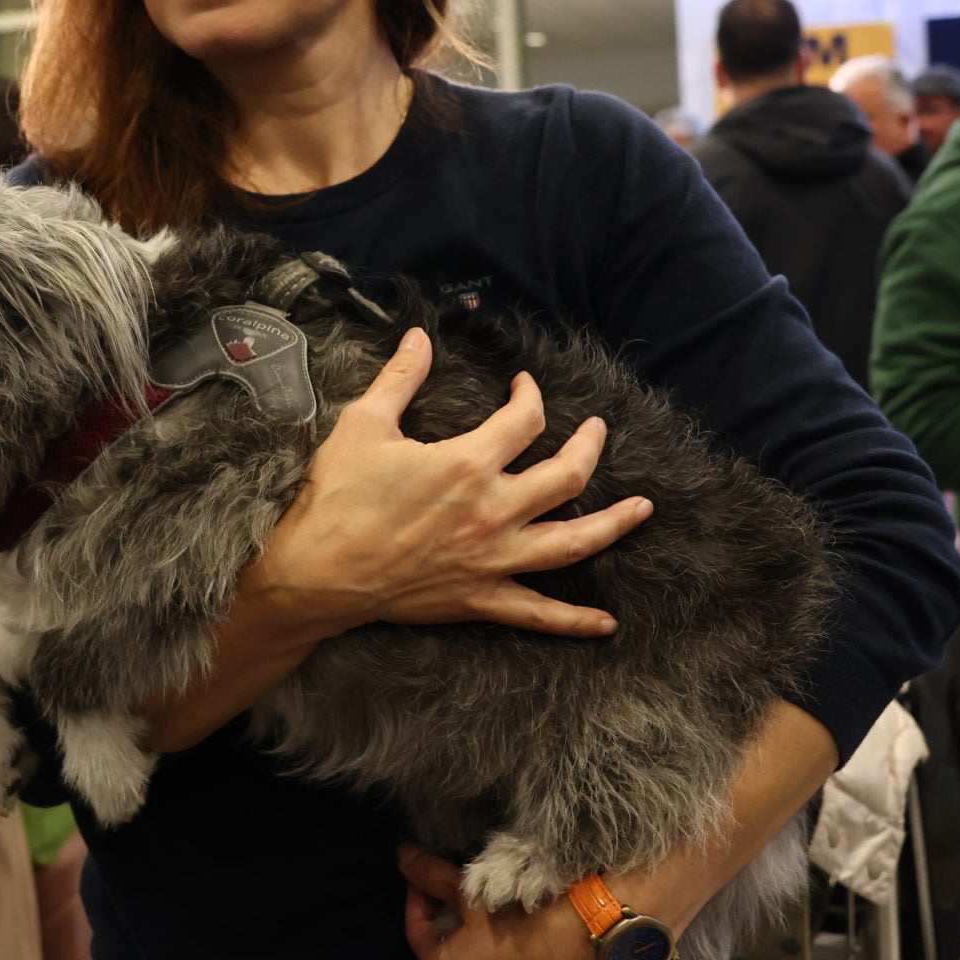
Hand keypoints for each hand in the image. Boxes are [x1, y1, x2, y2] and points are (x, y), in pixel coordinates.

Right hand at [246, 329, 651, 642]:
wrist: (317, 573)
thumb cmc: (337, 497)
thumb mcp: (364, 424)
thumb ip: (400, 377)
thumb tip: (419, 335)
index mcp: (468, 463)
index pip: (524, 420)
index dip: (531, 396)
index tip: (523, 388)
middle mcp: (493, 510)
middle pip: (567, 476)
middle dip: (591, 447)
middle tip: (598, 430)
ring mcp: (492, 558)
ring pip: (573, 542)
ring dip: (614, 524)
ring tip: (642, 509)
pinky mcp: (480, 597)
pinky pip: (538, 613)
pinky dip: (574, 621)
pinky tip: (606, 624)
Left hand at [398, 846, 627, 959]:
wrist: (606, 938)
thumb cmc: (534, 911)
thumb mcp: (476, 889)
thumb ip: (432, 877)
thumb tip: (402, 857)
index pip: (420, 936)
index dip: (419, 902)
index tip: (425, 878)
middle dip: (456, 933)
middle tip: (469, 900)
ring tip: (508, 928)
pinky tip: (540, 957)